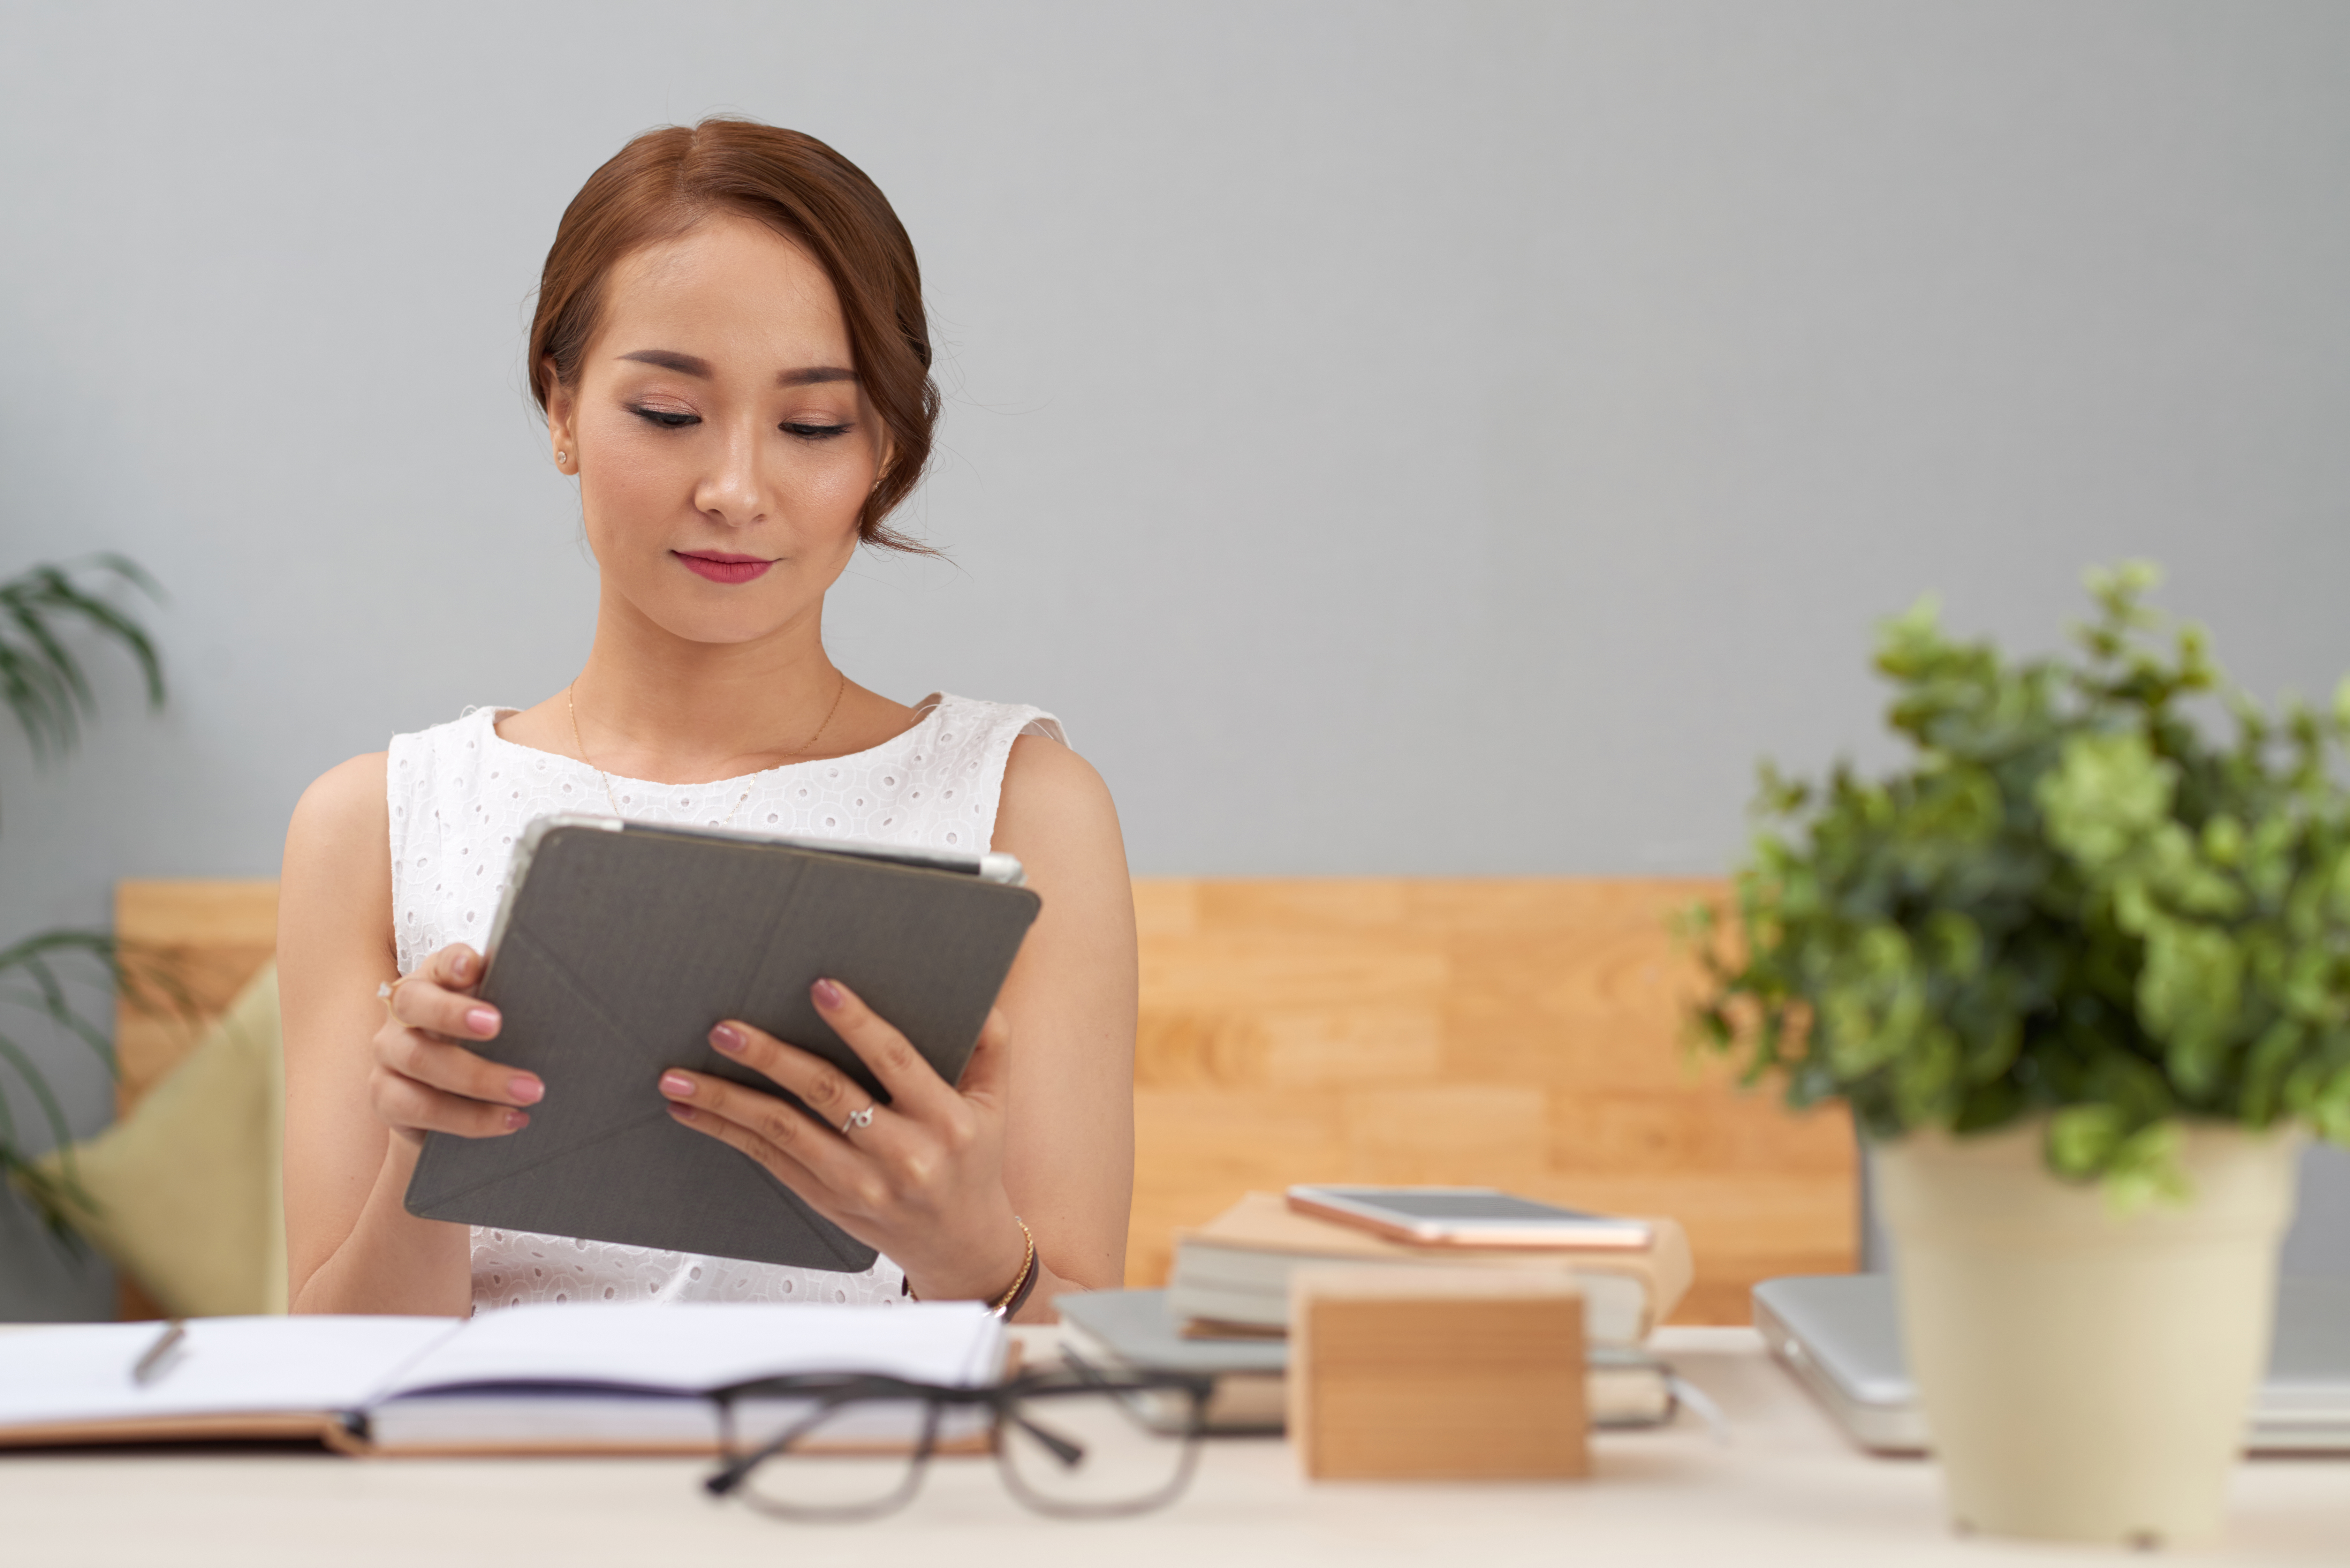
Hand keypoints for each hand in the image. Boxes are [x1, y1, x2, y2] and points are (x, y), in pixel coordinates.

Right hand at [370, 944, 544, 1147]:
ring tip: (530, 1091)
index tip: (472, 967)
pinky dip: (469, 1118)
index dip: (453, 962)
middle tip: (499, 1025)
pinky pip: (421, 1108)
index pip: (439, 963)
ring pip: (420, 1061)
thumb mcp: (498, 1021)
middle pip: (416, 1004)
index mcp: (434, 982)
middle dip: (455, 1015)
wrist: (448, 1104)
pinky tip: (509, 1120)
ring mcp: (389, 1055)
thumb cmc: (483, 1049)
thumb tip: (557, 994)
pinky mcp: (386, 1098)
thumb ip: (511, 1002)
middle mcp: (402, 1014)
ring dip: (479, 1079)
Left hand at [656, 978, 1028, 1303]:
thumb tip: (978, 993)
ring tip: (682, 1075)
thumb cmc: (974, 1163)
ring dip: (727, 1101)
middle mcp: (901, 1154)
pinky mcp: (826, 1201)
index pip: (895, 1060)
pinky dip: (727, 1133)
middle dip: (770, 1057)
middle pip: (826, 1094)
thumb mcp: (995, 1104)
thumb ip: (989, 1046)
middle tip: (726, 1028)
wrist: (961, 1245)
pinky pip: (769, 1162)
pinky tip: (693, 1111)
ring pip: (783, 1132)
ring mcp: (859, 1183)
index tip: (821, 987)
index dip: (857, 1023)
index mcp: (944, 1120)